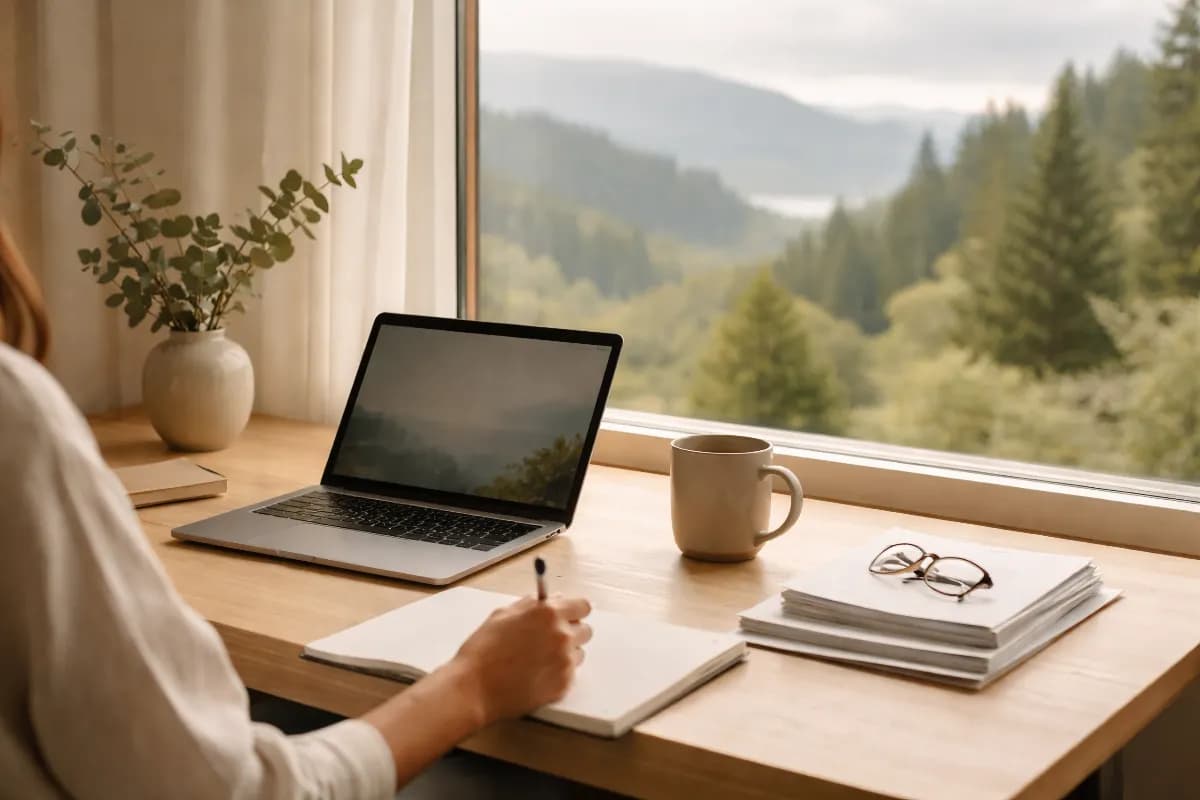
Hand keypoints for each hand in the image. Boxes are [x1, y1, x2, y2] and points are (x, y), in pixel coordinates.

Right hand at [450, 595, 592, 724]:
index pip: (583, 606)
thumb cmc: (483, 651)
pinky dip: (558, 673)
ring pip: (578, 653)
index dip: (574, 610)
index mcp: (548, 614)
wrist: (474, 688)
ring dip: (565, 654)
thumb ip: (531, 604)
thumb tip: (550, 600)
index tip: (568, 615)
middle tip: (549, 639)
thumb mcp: (503, 615)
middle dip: (571, 632)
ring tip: (538, 659)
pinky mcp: (563, 684)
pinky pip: (570, 674)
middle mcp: (562, 635)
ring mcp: (565, 661)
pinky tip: (536, 674)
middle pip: (585, 630)